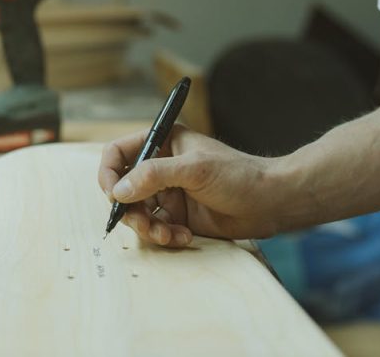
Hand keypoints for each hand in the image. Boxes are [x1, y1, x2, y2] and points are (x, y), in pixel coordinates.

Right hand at [97, 124, 284, 247]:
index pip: (118, 153)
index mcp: (163, 142)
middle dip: (130, 210)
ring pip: (137, 213)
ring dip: (147, 228)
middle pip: (123, 189)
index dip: (109, 173)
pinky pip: (156, 229)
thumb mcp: (194, 170)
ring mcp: (168, 193)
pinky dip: (164, 236)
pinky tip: (184, 237)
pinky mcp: (178, 216)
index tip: (113, 194)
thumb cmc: (239, 175)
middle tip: (143, 223)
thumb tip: (118, 191)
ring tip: (167, 235)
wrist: (270, 203)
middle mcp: (161, 166)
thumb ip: (154, 176)